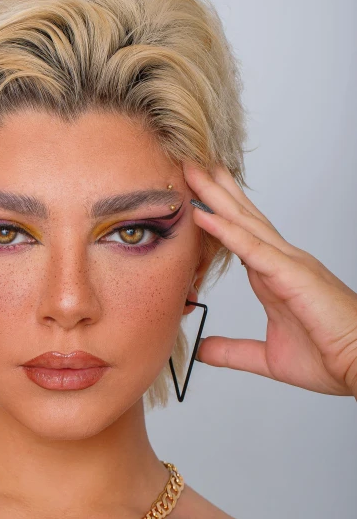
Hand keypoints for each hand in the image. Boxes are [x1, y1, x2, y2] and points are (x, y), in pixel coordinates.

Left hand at [184, 162, 356, 397]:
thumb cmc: (328, 356)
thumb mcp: (268, 356)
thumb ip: (234, 350)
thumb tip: (204, 351)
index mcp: (274, 274)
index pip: (241, 234)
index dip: (218, 210)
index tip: (195, 191)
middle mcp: (281, 260)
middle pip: (242, 217)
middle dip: (214, 189)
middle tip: (189, 162)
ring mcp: (288, 263)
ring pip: (244, 222)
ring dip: (215, 196)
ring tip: (192, 170)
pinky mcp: (292, 274)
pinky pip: (252, 248)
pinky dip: (227, 230)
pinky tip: (205, 214)